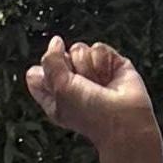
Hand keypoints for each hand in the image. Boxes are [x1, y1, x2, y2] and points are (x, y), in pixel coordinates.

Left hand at [25, 34, 159, 144]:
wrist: (124, 121)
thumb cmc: (91, 114)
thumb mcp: (59, 89)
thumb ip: (51, 61)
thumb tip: (56, 41)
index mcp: (54, 96)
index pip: (37, 73)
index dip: (44, 73)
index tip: (56, 86)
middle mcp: (72, 83)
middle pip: (59, 56)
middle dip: (70, 70)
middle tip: (82, 87)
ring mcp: (92, 72)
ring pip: (79, 49)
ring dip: (88, 68)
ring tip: (99, 85)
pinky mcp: (110, 63)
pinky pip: (98, 48)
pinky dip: (103, 63)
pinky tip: (109, 78)